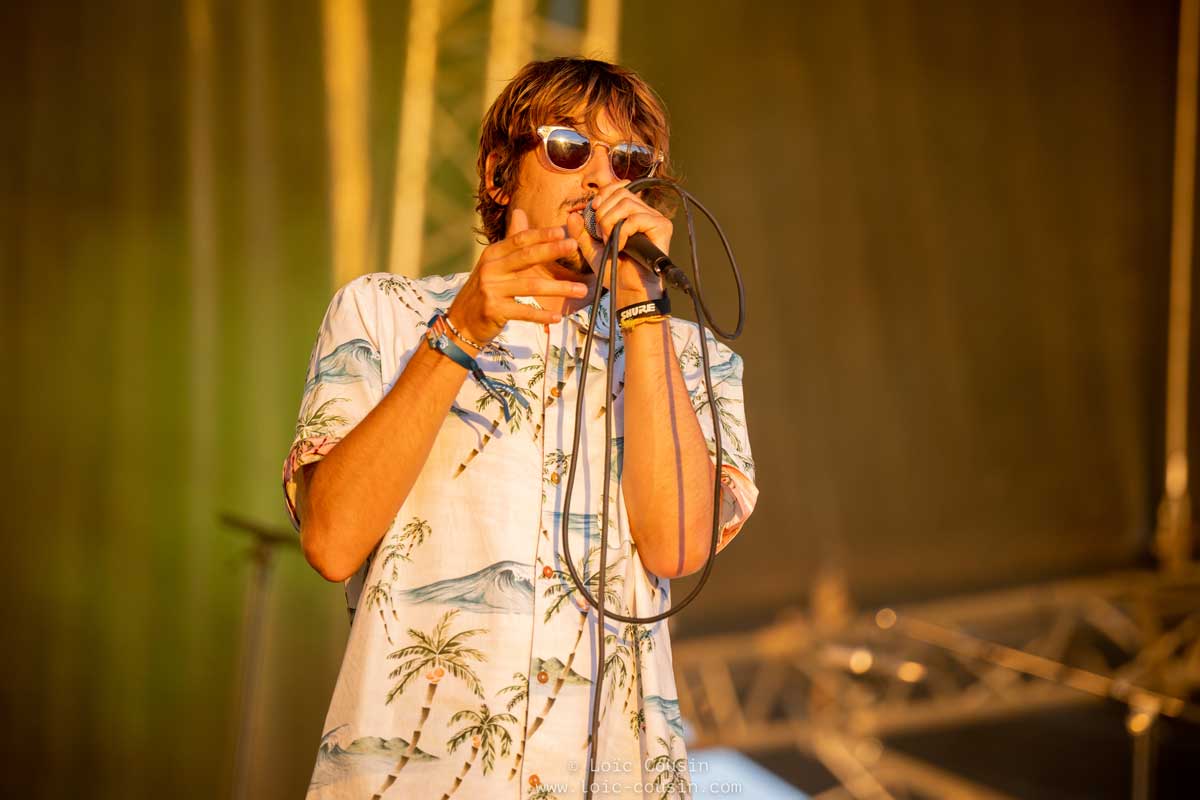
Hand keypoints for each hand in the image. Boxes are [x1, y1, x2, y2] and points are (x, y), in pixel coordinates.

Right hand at [449, 208, 590, 344]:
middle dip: (552, 250)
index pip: (520, 239)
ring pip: (531, 286)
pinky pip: (524, 311)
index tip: (563, 231)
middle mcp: (490, 269)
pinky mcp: (494, 310)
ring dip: (559, 288)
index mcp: (492, 254)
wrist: (461, 322)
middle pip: (526, 257)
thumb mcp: (493, 264)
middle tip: (574, 245)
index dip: (541, 234)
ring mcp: (491, 290)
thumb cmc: (483, 291)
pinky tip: (558, 317)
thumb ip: (510, 241)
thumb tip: (520, 211)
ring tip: (581, 290)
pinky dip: (542, 315)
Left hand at [566, 179, 670, 304]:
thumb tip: (572, 214)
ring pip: (627, 203)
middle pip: (621, 193)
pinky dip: (622, 233)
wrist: (627, 292)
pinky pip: (636, 219)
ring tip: (609, 241)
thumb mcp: (592, 250)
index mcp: (632, 214)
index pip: (619, 188)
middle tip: (600, 234)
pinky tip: (619, 247)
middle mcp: (646, 213)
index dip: (603, 193)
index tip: (592, 208)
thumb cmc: (614, 273)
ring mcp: (656, 219)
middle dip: (603, 212)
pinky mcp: (662, 227)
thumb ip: (582, 233)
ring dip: (610, 222)